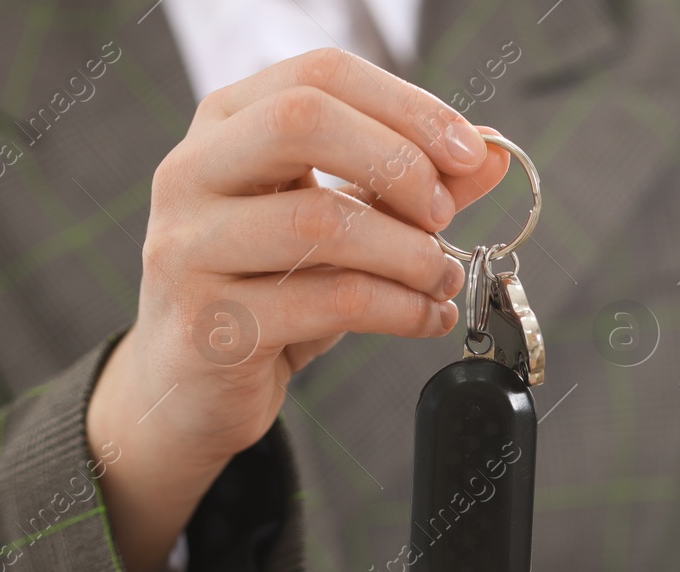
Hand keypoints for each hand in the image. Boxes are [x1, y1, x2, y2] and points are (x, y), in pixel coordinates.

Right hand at [86, 49, 509, 571]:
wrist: (189, 388)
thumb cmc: (265, 292)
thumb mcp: (339, 226)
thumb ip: (407, 184)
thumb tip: (490, 155)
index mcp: (223, 125)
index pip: (319, 75)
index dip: (407, 105)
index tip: (469, 153)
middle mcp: (190, 174)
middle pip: (301, 120)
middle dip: (397, 163)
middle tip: (443, 214)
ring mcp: (190, 249)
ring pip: (320, 222)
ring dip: (408, 252)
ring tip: (442, 277)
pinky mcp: (209, 325)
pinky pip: (326, 303)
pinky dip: (398, 310)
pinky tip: (425, 318)